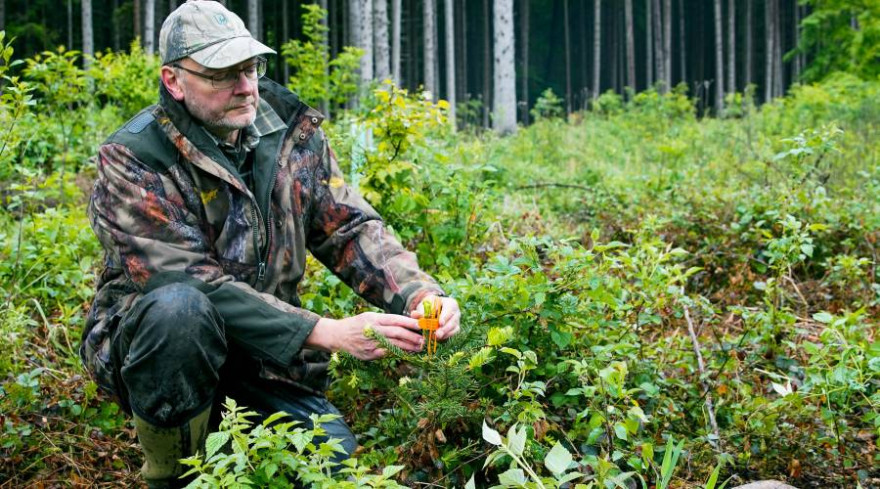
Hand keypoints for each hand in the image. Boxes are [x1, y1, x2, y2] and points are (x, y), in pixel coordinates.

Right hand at [307, 312, 423, 360]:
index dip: (410, 323)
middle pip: (397, 333)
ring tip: (419, 347)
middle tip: (424, 339)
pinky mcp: (369, 354)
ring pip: (394, 345)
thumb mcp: (369, 316)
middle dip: (412, 336)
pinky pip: (387, 354)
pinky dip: (398, 354)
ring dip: (408, 347)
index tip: (422, 325)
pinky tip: (406, 354)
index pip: (396, 320)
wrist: (337, 336)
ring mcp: (371, 343)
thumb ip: (385, 320)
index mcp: (374, 319)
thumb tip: (404, 322)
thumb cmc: (356, 324)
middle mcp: (373, 330)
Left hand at [410, 296, 460, 340]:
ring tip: (435, 337)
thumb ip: (421, 310)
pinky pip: (452, 334)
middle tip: (437, 334)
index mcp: (451, 303)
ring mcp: (456, 321)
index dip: (445, 317)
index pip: (449, 310)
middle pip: (453, 321)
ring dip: (444, 334)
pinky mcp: (455, 329)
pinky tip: (437, 339)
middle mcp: (456, 312)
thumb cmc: (431, 305)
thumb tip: (414, 314)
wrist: (435, 308)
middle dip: (444, 328)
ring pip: (453, 328)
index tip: (440, 323)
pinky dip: (445, 336)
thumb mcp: (425, 305)